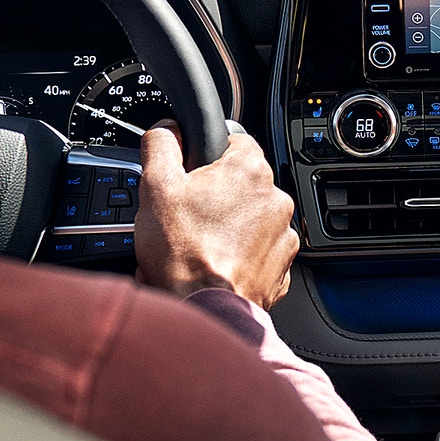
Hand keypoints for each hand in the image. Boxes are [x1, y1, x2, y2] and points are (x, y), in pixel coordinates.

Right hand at [133, 123, 298, 308]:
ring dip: (230, 226)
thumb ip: (161, 146)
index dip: (207, 155)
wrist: (203, 310)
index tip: (191, 173)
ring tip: (199, 244)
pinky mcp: (281, 266)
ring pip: (251, 218)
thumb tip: (166, 130)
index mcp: (250, 170)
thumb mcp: (156, 186)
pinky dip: (240, 255)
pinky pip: (259, 251)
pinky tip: (215, 263)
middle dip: (216, 195)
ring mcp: (283, 235)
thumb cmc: (183, 254)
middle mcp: (276, 199)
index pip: (234, 141)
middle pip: (242, 183)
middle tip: (187, 215)